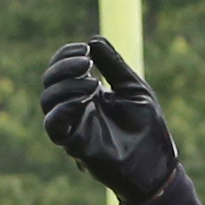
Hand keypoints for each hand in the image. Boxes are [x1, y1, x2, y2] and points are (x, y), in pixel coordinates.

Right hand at [37, 36, 204, 204]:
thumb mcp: (134, 89)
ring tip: (94, 84)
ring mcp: (74, 126)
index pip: (62, 69)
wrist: (156, 164)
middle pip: (50, 82)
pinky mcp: (75, 145)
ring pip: (48, 100)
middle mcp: (76, 108)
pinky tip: (84, 101)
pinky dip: (62, 109)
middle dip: (63, 66)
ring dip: (66, 85)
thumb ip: (114, 66)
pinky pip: (53, 126)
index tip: (85, 49)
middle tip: (88, 63)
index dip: (66, 55)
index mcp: (87, 93)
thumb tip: (93, 40)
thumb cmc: (148, 128)